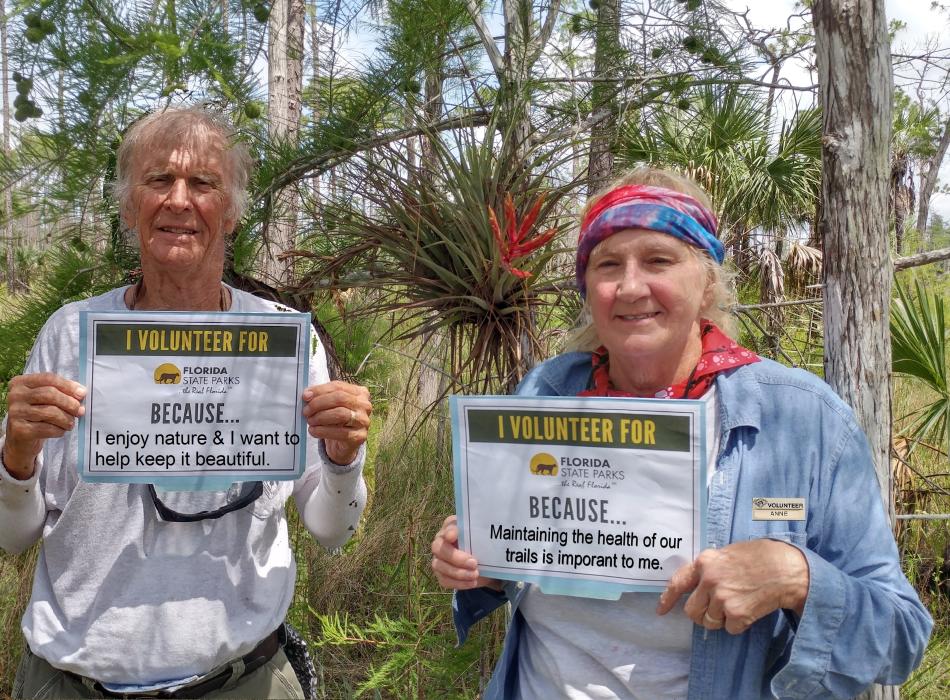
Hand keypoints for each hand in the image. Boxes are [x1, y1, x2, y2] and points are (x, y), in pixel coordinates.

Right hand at [4, 373, 86, 479]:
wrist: (21, 437)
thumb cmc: (38, 413)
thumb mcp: (47, 399)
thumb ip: (63, 392)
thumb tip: (81, 392)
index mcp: (21, 382)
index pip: (49, 378)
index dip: (68, 385)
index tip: (83, 393)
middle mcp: (15, 395)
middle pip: (49, 394)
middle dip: (69, 403)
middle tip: (80, 411)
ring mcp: (15, 412)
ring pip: (50, 412)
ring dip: (66, 419)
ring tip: (70, 423)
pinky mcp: (19, 430)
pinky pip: (47, 428)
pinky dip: (59, 430)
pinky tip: (60, 430)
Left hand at [301, 380, 371, 465]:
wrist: (343, 444)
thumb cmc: (336, 420)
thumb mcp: (331, 405)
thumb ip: (321, 397)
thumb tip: (307, 395)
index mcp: (359, 392)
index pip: (338, 386)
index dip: (320, 390)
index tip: (305, 396)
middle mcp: (365, 405)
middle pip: (340, 398)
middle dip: (319, 403)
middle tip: (306, 411)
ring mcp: (364, 421)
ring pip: (340, 414)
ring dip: (321, 417)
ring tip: (310, 421)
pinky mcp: (360, 436)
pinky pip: (340, 432)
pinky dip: (323, 431)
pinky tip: (313, 431)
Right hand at [430, 515, 501, 590]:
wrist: (484, 565)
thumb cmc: (481, 546)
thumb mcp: (484, 539)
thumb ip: (481, 534)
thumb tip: (488, 533)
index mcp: (452, 527)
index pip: (447, 525)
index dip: (449, 530)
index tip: (454, 536)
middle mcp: (441, 541)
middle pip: (438, 548)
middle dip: (455, 557)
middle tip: (474, 563)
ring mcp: (438, 559)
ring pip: (439, 565)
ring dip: (458, 572)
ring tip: (475, 574)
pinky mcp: (441, 574)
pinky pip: (444, 580)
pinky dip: (459, 583)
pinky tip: (472, 582)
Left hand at [656, 539, 808, 634]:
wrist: (785, 568)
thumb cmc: (759, 557)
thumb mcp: (727, 554)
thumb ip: (709, 568)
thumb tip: (695, 585)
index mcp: (704, 562)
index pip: (678, 583)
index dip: (667, 599)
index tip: (661, 611)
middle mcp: (709, 580)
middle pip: (691, 611)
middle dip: (701, 614)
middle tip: (716, 609)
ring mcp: (722, 598)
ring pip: (709, 622)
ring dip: (721, 620)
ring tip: (738, 604)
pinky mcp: (737, 613)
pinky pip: (729, 629)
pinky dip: (738, 625)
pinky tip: (749, 609)